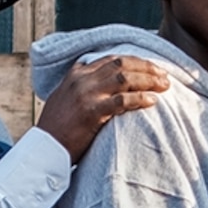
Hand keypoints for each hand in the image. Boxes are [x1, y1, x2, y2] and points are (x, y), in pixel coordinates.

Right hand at [36, 55, 172, 161]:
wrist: (44, 148)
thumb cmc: (57, 128)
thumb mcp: (64, 98)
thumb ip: (81, 86)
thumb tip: (101, 83)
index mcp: (76, 74)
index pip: (111, 59)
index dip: (135, 61)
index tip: (151, 67)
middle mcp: (82, 79)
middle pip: (121, 64)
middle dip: (146, 67)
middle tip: (164, 76)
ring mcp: (86, 94)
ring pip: (124, 78)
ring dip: (148, 80)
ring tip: (164, 86)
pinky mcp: (91, 112)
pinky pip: (122, 100)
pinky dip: (140, 99)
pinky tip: (152, 101)